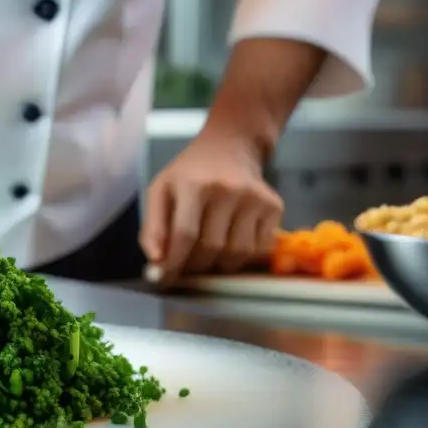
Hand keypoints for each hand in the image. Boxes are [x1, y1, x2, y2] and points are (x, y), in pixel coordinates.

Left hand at [140, 128, 283, 281]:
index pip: (185, 234)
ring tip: (208, 254)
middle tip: (187, 265)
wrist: (230, 147)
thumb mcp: (160, 191)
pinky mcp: (274, 206)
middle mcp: (228, 189)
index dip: (174, 263)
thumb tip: (156, 262)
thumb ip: (153, 227)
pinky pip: (260, 249)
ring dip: (220, 265)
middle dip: (195, 266)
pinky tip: (231, 243)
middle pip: (212, 248)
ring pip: (238, 254)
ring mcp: (255, 198)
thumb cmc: (189, 174)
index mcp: (194, 184)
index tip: (165, 280)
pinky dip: (243, 257)